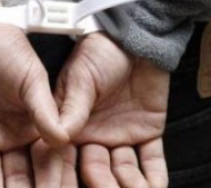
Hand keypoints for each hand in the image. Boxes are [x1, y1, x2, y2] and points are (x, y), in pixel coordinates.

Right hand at [55, 32, 169, 187]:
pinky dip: (154, 178)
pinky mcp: (147, 133)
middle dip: (102, 186)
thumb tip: (57, 135)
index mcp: (72, 124)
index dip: (66, 176)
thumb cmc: (101, 51)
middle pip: (97, 172)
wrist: (138, 37)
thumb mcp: (82, 77)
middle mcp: (95, 136)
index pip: (67, 158)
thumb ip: (72, 106)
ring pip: (124, 172)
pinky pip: (152, 160)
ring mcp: (121, 136)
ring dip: (129, 187)